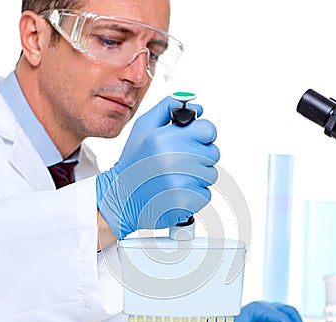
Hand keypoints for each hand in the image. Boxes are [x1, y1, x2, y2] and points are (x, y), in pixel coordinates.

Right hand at [96, 96, 218, 239]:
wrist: (123, 197)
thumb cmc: (134, 162)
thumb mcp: (143, 127)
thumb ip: (168, 109)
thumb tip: (197, 105)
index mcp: (165, 139)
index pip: (208, 129)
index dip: (201, 134)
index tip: (191, 140)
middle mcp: (174, 160)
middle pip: (213, 153)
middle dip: (200, 156)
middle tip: (180, 161)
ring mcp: (181, 183)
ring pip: (210, 174)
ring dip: (198, 176)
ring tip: (176, 177)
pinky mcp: (186, 201)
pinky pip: (205, 193)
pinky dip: (194, 193)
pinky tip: (177, 190)